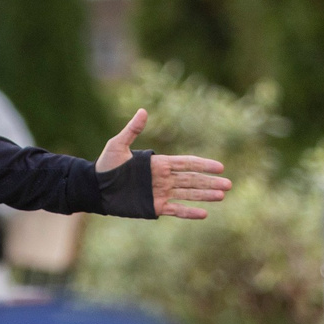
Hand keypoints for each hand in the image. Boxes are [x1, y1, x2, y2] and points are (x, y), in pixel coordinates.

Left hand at [98, 108, 229, 221]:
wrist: (95, 188)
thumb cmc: (105, 165)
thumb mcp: (118, 145)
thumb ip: (132, 130)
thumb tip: (143, 110)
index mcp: (158, 163)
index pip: (186, 163)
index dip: (203, 164)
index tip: (220, 166)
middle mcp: (163, 179)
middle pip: (192, 180)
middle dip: (210, 182)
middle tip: (229, 184)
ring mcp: (160, 193)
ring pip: (188, 194)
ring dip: (205, 195)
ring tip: (222, 196)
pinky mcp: (154, 207)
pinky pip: (175, 209)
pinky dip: (189, 212)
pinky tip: (204, 213)